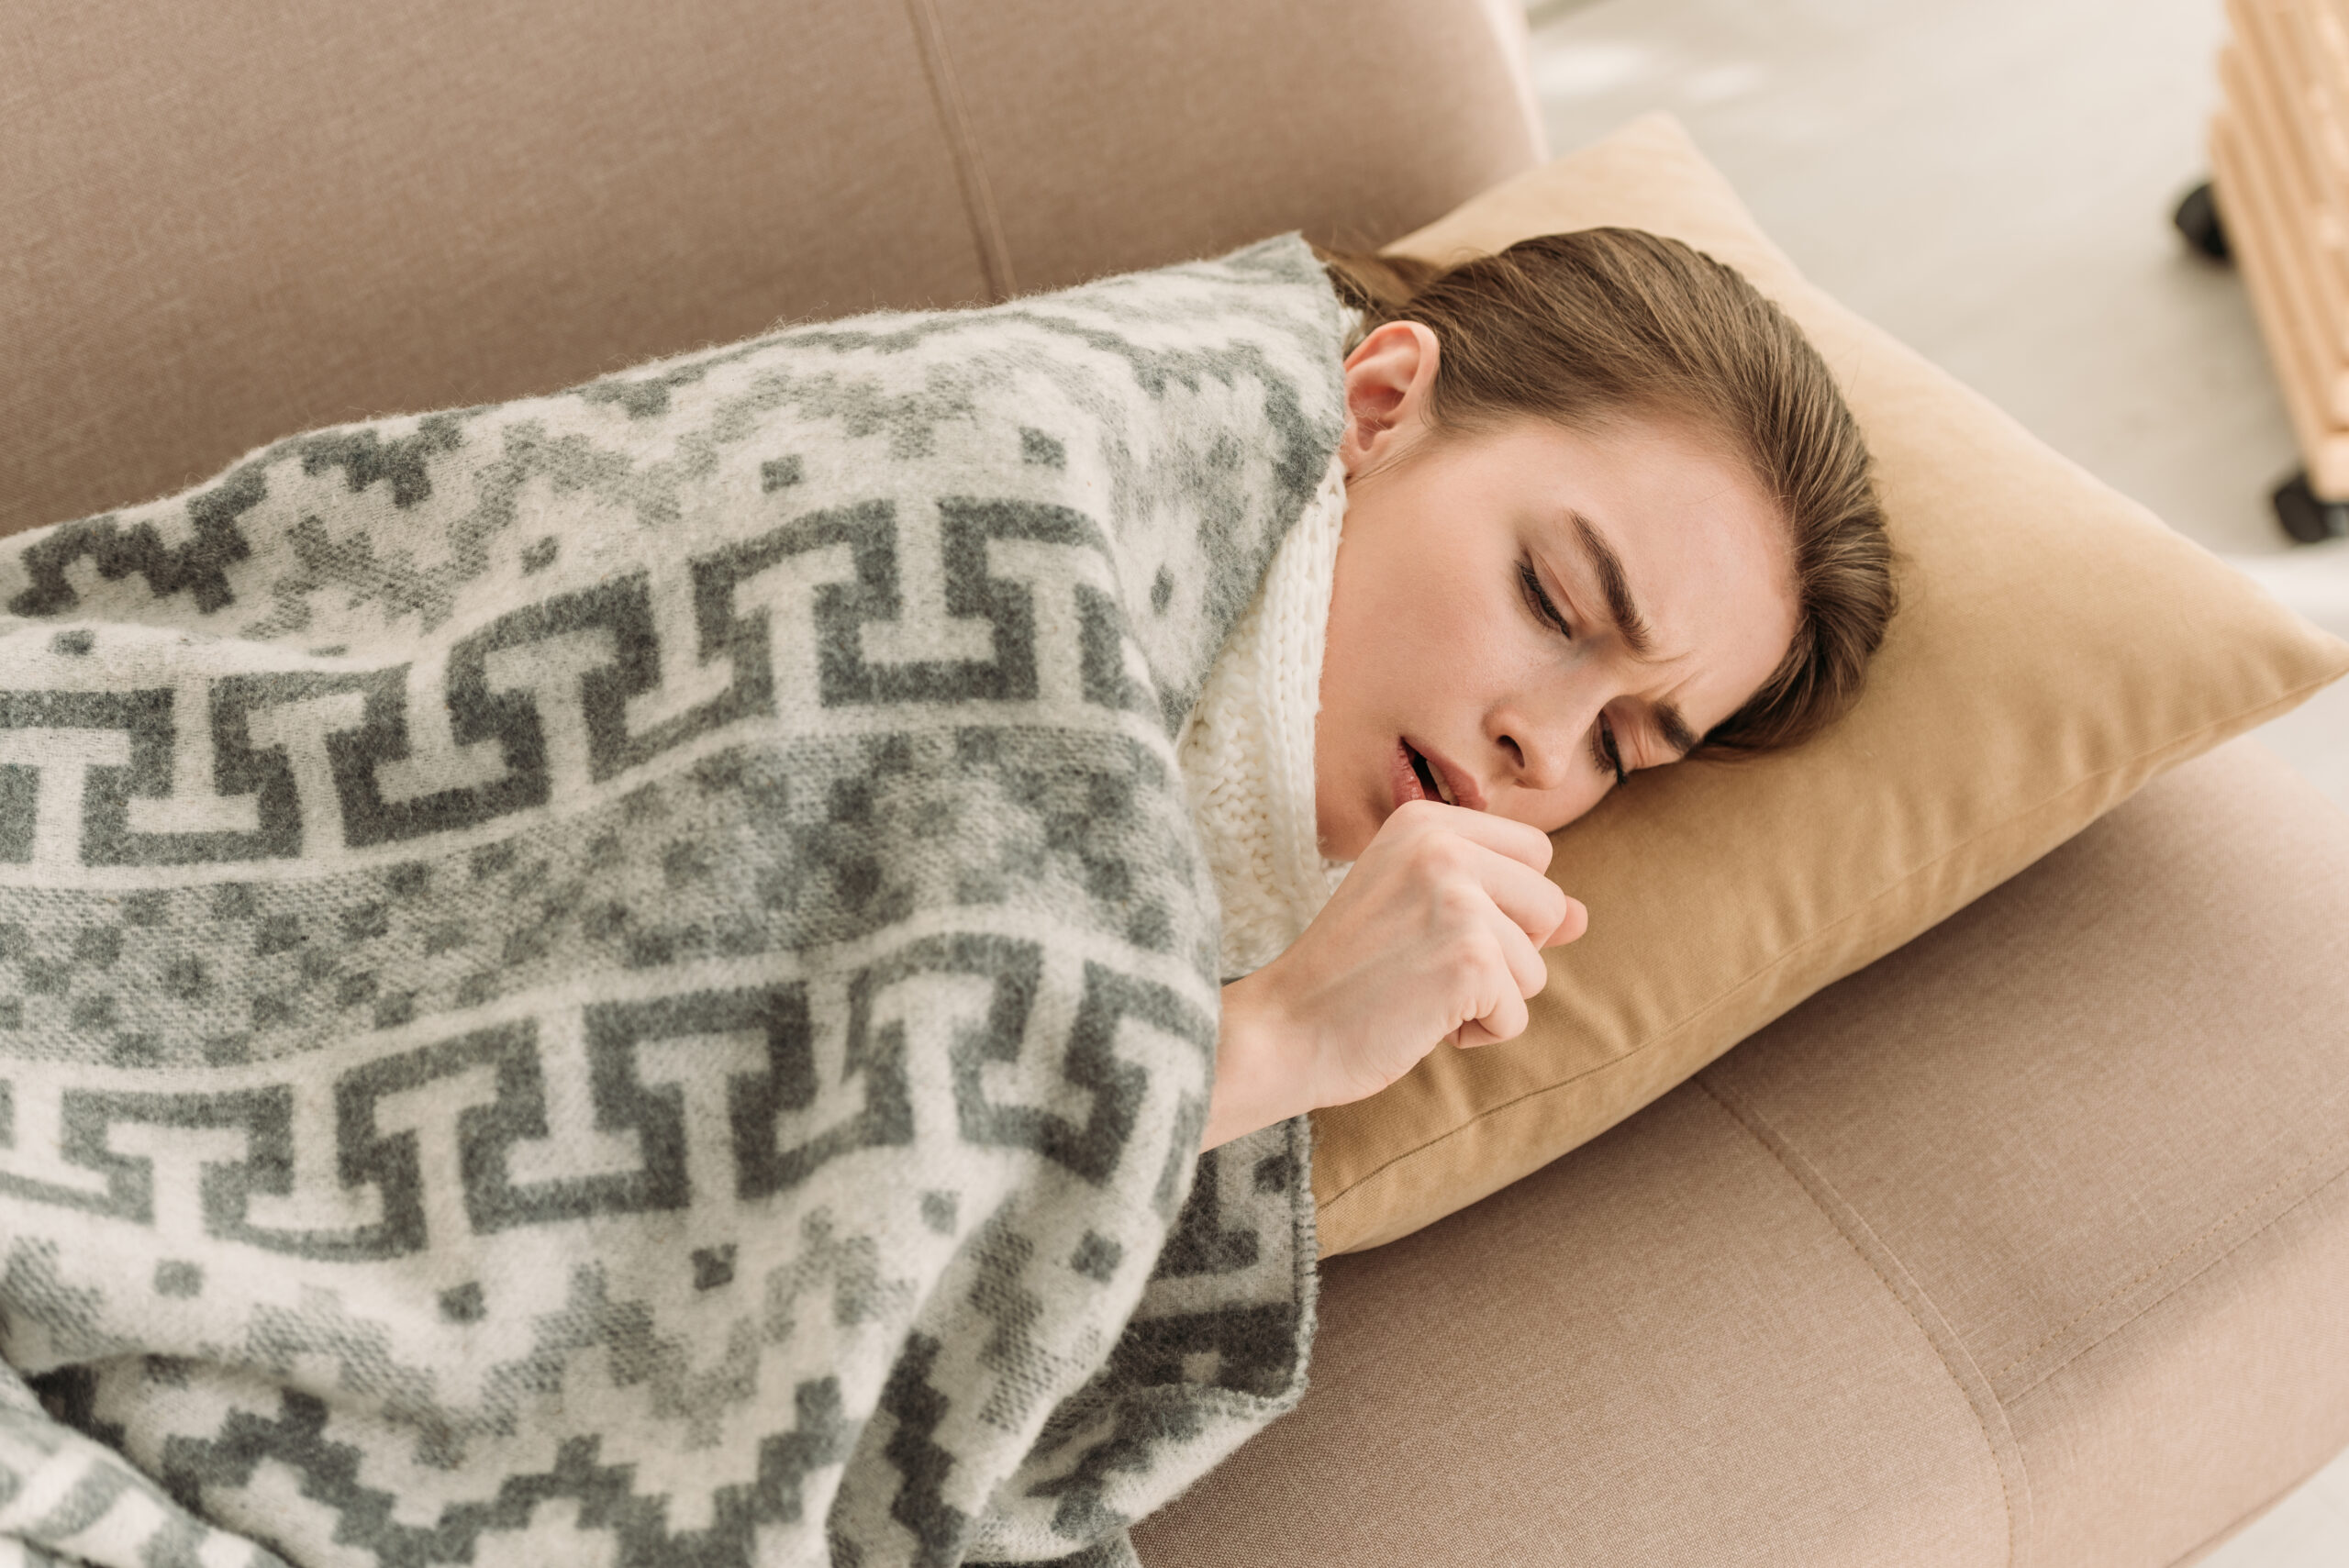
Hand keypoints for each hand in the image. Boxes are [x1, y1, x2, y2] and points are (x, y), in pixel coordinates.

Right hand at [1200, 800, 1586, 1150]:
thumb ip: (1502, 902)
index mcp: (1426, 822)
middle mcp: (1443, 847)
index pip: (1536, 856)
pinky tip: (1418, 1022)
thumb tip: (1582, 915)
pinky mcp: (1470, 959)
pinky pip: (1515, 1015)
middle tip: (1422, 965)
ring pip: (1536, 968)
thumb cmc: (1347, 976)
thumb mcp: (1420, 914)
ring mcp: (1459, 899)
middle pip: (1548, 906)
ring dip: (1486, 1000)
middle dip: (1504, 955)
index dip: (1504, 908)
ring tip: (1415, 992)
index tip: (1434, 928)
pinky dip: (1474, 1034)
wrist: (1283, 1030)